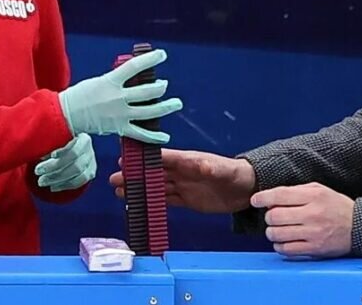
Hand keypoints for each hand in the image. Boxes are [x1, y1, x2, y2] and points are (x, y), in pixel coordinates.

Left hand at [34, 133, 96, 191]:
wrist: (69, 145)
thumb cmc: (59, 139)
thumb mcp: (56, 136)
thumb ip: (50, 143)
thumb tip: (39, 153)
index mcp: (83, 139)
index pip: (75, 149)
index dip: (62, 154)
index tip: (46, 156)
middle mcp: (89, 151)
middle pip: (76, 164)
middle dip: (54, 169)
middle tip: (37, 171)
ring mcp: (91, 162)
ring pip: (79, 175)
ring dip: (58, 180)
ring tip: (42, 181)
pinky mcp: (90, 172)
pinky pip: (80, 182)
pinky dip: (66, 185)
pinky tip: (53, 187)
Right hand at [58, 49, 182, 143]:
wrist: (67, 114)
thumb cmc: (81, 95)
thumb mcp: (100, 80)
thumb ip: (117, 80)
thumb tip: (135, 76)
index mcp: (112, 81)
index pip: (135, 67)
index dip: (151, 59)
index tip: (162, 55)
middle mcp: (118, 97)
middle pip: (148, 91)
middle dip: (161, 87)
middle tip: (165, 84)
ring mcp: (120, 114)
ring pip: (150, 111)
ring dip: (166, 107)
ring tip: (176, 103)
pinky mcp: (119, 128)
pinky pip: (140, 134)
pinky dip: (154, 136)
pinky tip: (165, 136)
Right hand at [109, 148, 255, 213]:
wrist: (246, 190)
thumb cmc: (236, 175)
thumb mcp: (224, 171)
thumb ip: (211, 168)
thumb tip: (200, 165)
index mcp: (188, 161)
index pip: (162, 158)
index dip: (144, 159)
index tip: (126, 160)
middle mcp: (182, 172)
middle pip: (154, 173)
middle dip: (135, 175)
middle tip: (114, 178)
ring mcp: (184, 186)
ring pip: (156, 187)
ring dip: (139, 189)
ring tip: (119, 190)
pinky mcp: (187, 200)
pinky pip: (166, 200)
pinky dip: (152, 201)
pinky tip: (139, 203)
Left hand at [251, 183, 354, 257]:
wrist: (358, 226)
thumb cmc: (336, 206)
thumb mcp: (319, 190)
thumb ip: (296, 191)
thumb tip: (271, 197)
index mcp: (313, 196)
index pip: (280, 195)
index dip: (262, 198)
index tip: (255, 200)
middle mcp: (312, 214)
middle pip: (275, 216)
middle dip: (268, 216)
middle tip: (272, 216)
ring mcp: (313, 233)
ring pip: (277, 234)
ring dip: (272, 232)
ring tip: (276, 229)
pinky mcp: (314, 249)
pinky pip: (286, 249)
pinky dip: (279, 246)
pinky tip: (283, 241)